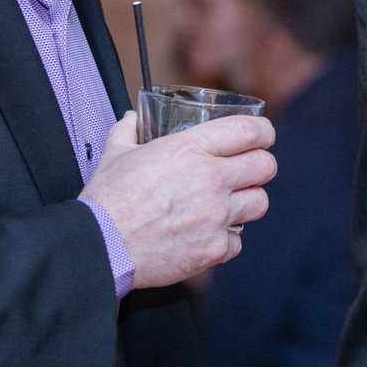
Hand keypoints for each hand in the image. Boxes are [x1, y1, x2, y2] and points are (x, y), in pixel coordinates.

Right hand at [81, 112, 275, 288]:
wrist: (101, 246)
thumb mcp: (116, 152)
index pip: (249, 131)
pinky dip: (227, 238)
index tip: (262, 135)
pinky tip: (209, 233)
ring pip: (260, 202)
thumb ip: (128, 130)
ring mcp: (216, 216)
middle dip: (261, 165)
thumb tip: (132, 118)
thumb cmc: (108, 200)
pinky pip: (238, 241)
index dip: (263, 131)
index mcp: (190, 149)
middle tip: (249, 169)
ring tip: (232, 202)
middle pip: (265, 166)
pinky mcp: (213, 249)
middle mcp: (210, 179)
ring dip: (248, 200)